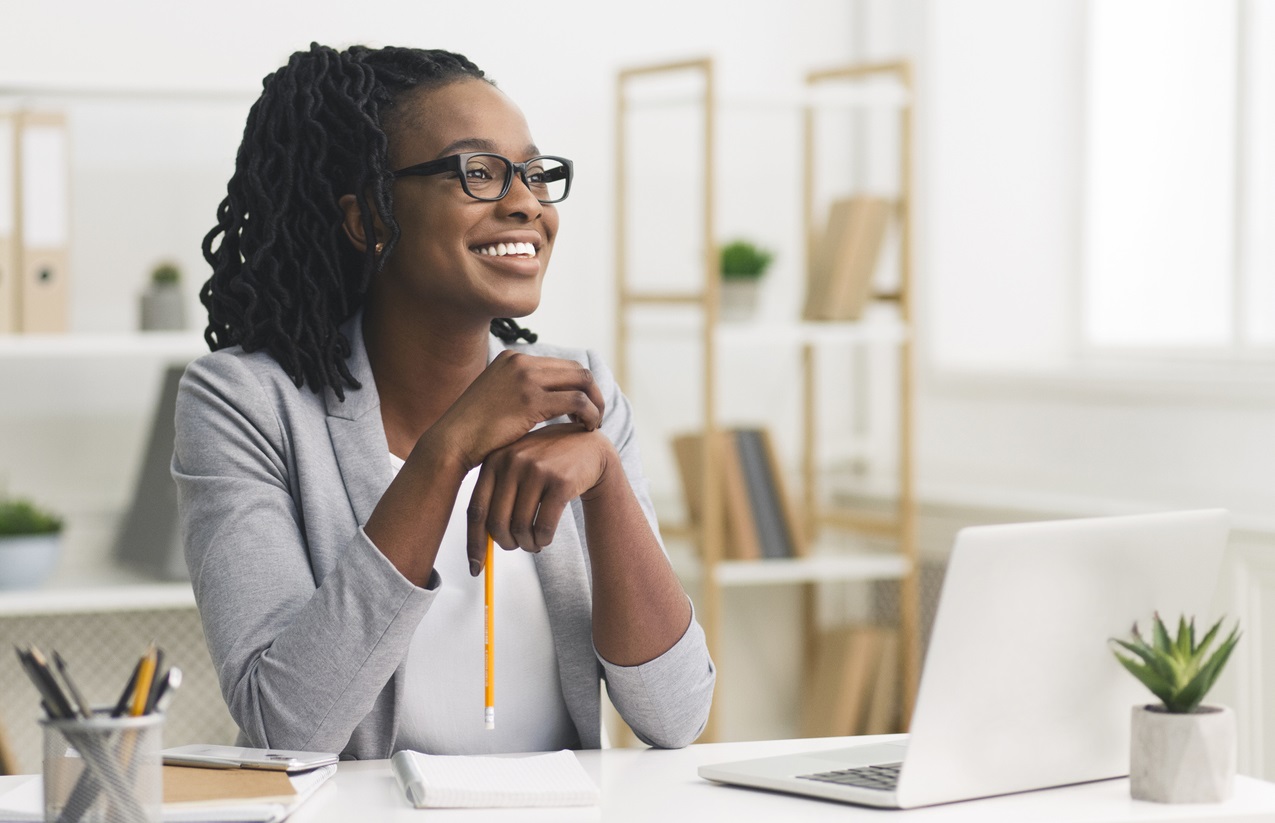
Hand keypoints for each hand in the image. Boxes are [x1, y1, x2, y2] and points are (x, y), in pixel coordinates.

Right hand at [431, 351, 604, 470]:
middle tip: (596, 417)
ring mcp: (525, 378)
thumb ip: (520, 391)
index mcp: (513, 358)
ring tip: (594, 424)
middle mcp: (521, 361)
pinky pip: (577, 401)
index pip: (561, 365)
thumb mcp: (497, 399)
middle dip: (593, 392)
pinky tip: (586, 429)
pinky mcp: (531, 400)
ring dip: (595, 403)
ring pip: (582, 381)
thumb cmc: (474, 431)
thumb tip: (547, 399)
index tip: (583, 408)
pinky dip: (589, 414)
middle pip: (577, 369)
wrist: (451, 442)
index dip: (579, 386)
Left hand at [465, 423, 618, 572]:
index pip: (476, 510)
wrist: (587, 448)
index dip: (474, 543)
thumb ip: (497, 495)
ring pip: (521, 528)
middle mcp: (512, 462)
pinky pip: (544, 526)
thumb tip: (481, 543)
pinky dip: (543, 540)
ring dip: (527, 544)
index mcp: (494, 460)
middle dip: (506, 544)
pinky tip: (545, 537)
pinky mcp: (561, 482)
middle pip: (497, 523)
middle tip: (515, 547)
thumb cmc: (546, 463)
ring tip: (534, 543)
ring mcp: (537, 470)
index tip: (475, 566)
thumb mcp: (516, 466)